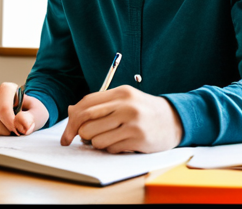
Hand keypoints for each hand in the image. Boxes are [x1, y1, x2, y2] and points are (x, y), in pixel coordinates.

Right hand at [0, 82, 48, 136]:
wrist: (26, 112)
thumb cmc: (32, 110)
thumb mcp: (38, 112)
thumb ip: (33, 117)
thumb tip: (22, 122)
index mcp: (8, 89)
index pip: (3, 106)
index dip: (10, 121)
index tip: (17, 129)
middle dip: (7, 129)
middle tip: (18, 130)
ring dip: (2, 132)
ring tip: (13, 128)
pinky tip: (6, 129)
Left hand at [60, 85, 183, 153]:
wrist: (174, 120)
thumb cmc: (143, 111)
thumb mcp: (123, 101)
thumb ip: (99, 105)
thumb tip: (71, 111)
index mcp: (120, 93)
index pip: (86, 105)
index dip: (72, 121)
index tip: (67, 135)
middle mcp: (126, 105)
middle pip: (87, 122)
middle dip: (79, 134)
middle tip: (82, 139)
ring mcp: (132, 122)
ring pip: (96, 139)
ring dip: (97, 143)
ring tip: (109, 138)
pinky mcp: (138, 138)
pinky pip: (110, 148)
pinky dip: (111, 149)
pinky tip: (122, 142)